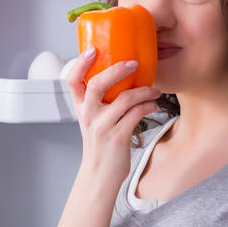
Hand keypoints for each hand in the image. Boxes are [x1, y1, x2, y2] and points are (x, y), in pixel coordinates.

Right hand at [67, 46, 160, 179]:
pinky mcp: (118, 137)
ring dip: (144, 91)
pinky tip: (153, 105)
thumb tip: (120, 77)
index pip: (72, 81)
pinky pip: (136, 114)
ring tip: (154, 90)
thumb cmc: (101, 146)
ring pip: (124, 99)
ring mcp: (102, 127)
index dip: (80, 63)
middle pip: (97, 84)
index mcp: (81, 108)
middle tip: (134, 63)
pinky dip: (148, 106)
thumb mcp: (93, 121)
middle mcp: (88, 115)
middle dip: (117, 70)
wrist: (100, 176)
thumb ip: (99, 102)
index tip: (92, 50)